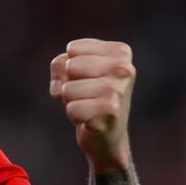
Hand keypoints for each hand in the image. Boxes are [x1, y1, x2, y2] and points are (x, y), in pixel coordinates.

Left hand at [50, 38, 134, 172]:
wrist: (107, 135)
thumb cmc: (89, 96)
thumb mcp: (73, 71)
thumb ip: (61, 64)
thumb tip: (61, 87)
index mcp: (120, 52)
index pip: (72, 49)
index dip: (69, 66)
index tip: (86, 78)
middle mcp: (125, 69)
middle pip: (70, 67)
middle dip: (70, 83)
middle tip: (86, 95)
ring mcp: (119, 91)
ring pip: (67, 89)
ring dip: (71, 101)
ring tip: (89, 107)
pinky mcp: (110, 112)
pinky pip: (72, 109)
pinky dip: (75, 116)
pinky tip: (91, 119)